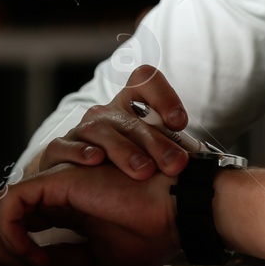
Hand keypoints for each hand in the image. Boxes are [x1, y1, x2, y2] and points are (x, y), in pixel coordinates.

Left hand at [0, 162, 178, 265]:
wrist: (176, 211)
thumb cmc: (153, 229)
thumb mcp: (99, 257)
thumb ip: (65, 259)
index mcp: (71, 206)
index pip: (24, 223)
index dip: (12, 250)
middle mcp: (60, 191)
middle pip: (8, 214)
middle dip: (3, 249)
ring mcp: (58, 182)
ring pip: (4, 206)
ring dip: (5, 241)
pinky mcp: (58, 180)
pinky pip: (12, 201)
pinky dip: (11, 231)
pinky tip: (33, 254)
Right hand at [21, 64, 191, 180]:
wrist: (79, 184)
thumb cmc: (123, 167)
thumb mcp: (150, 154)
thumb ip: (172, 151)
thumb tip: (206, 165)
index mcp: (131, 106)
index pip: (145, 80)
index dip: (164, 96)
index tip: (179, 123)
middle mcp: (107, 113)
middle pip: (132, 118)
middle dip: (156, 142)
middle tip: (175, 164)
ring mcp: (82, 129)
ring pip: (102, 131)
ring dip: (125, 151)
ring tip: (142, 170)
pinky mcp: (59, 149)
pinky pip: (65, 146)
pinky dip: (80, 152)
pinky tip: (95, 160)